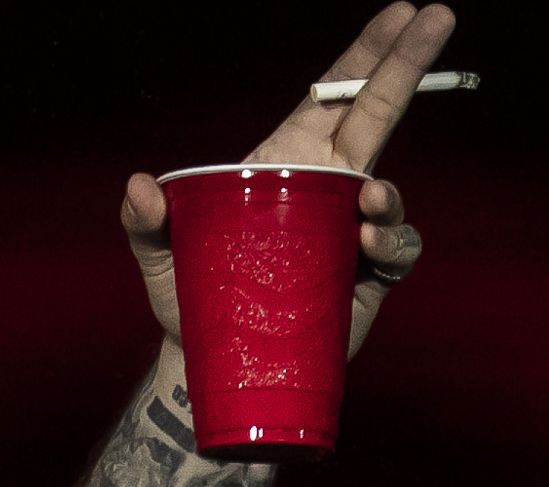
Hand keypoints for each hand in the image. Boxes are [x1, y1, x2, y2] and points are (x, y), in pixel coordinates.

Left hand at [120, 3, 451, 360]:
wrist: (210, 361)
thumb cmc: (189, 297)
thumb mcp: (158, 257)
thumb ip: (143, 222)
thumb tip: (140, 185)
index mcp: (285, 166)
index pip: (332, 98)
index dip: (366, 56)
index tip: (401, 13)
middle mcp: (326, 188)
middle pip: (377, 116)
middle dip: (409, 65)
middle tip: (438, 17)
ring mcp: (350, 230)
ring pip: (390, 195)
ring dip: (389, 193)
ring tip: (370, 198)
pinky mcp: (365, 276)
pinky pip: (396, 250)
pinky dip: (390, 242)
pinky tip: (366, 243)